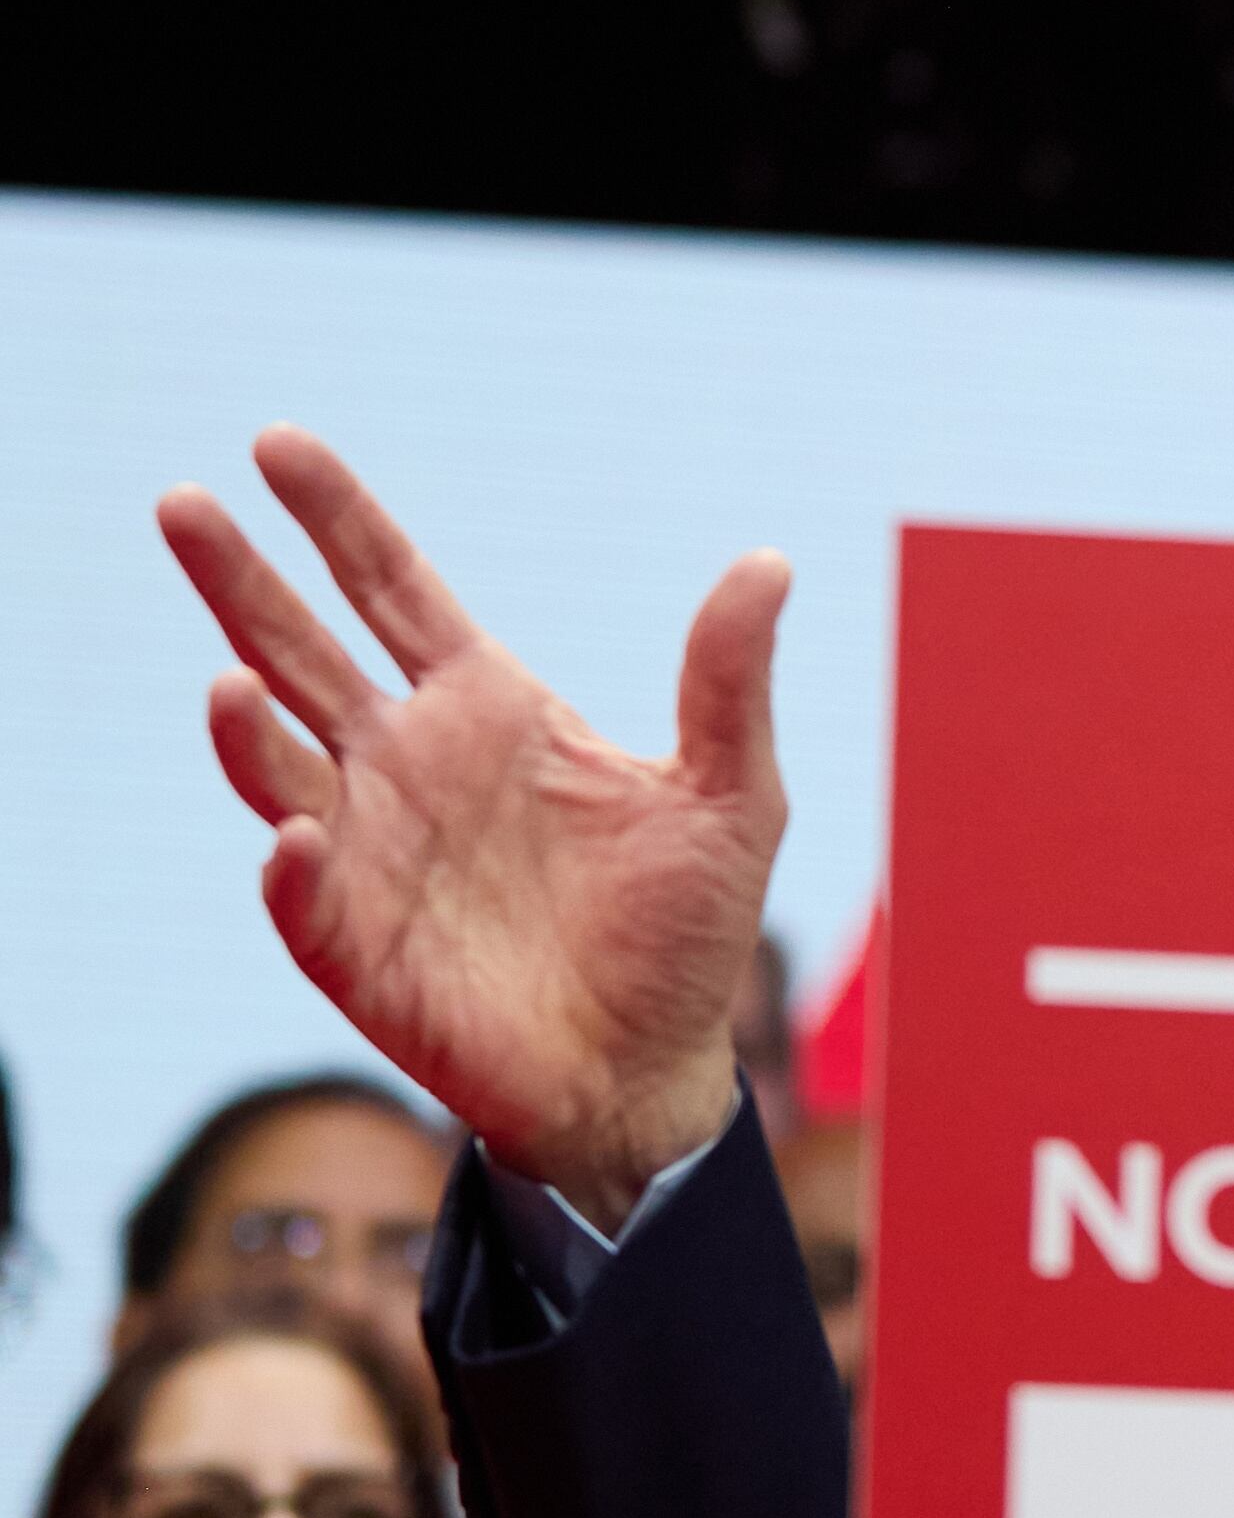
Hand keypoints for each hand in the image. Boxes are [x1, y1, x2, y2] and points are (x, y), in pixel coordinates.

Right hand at [160, 428, 789, 1230]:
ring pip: (278, 765)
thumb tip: (769, 561)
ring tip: (229, 676)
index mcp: (491, 710)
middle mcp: (411, 765)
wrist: (653, 1073)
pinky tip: (299, 836)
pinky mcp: (357, 947)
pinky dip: (295, 866)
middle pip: (301, 649)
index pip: (393, 588)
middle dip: (239, 580)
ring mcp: (374, 851)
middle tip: (182, 503)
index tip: (276, 445)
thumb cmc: (684, 933)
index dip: (337, 518)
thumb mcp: (729, 795)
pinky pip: (304, 897)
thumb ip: (730, 680)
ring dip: (246, 724)